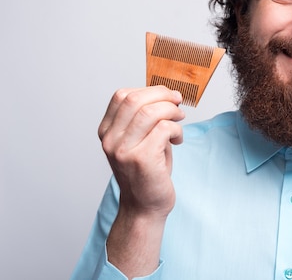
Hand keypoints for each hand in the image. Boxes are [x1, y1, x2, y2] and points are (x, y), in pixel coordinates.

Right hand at [98, 85, 184, 218]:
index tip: (167, 95)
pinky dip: (176, 130)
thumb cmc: (147, 172)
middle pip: (135, 99)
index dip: (149, 90)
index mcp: (106, 132)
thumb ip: (146, 117)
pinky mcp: (141, 159)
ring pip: (150, 112)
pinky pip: (164, 128)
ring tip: (179, 121)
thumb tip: (168, 93)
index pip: (122, 95)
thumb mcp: (140, 139)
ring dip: (172, 111)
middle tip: (178, 103)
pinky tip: (176, 140)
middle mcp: (110, 140)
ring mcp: (123, 150)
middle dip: (162, 95)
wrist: (145, 207)